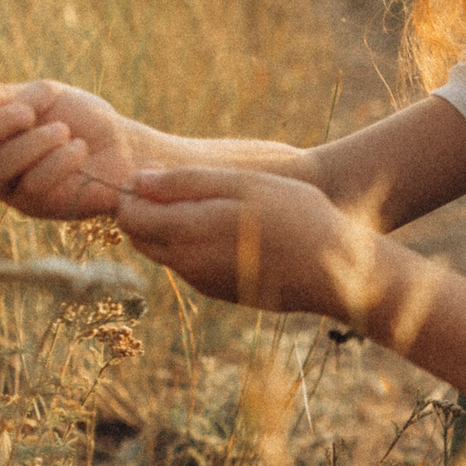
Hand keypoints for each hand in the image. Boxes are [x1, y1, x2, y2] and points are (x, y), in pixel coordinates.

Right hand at [0, 79, 140, 220]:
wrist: (123, 146)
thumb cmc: (79, 118)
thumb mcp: (42, 96)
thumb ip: (1, 98)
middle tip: (27, 112)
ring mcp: (4, 185)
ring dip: (31, 144)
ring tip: (64, 131)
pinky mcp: (32, 206)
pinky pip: (30, 186)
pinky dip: (57, 161)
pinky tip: (79, 149)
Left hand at [115, 166, 394, 320]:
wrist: (336, 269)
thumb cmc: (295, 216)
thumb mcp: (244, 184)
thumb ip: (187, 181)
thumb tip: (138, 180)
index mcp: (188, 232)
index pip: (129, 214)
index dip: (132, 190)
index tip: (155, 173)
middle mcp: (187, 264)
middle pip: (140, 237)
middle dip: (145, 211)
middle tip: (175, 186)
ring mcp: (203, 282)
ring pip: (164, 252)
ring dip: (170, 228)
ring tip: (207, 203)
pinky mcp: (221, 292)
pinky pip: (190, 266)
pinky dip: (194, 245)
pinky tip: (228, 229)